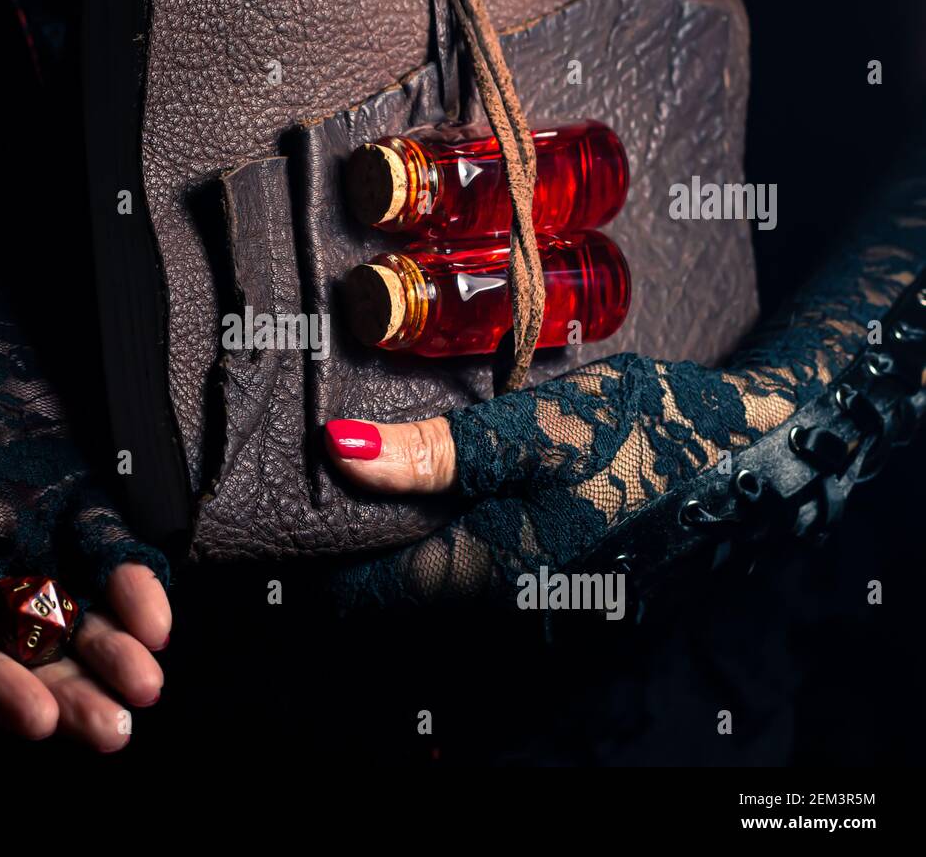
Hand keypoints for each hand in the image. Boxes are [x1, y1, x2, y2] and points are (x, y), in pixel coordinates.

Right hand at [0, 237, 171, 749]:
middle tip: (109, 728)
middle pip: (15, 644)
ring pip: (68, 605)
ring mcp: (18, 519)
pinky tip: (155, 611)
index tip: (32, 713)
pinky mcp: (64, 480)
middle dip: (63, 689)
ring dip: (107, 648)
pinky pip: (100, 538)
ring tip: (143, 683)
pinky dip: (127, 574)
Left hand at [321, 196, 921, 607]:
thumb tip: (338, 455)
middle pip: (398, 592)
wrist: (759, 455)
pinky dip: (451, 541)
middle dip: (356, 544)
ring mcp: (542, 609)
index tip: (281, 514)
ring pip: (439, 584)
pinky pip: (481, 576)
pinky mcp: (566, 592)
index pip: (367, 591)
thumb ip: (436, 454)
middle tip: (321, 480)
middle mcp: (511, 609)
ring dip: (404, 540)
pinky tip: (449, 495)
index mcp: (494, 574)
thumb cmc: (649, 434)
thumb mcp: (537, 429)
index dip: (317, 555)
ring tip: (375, 479)